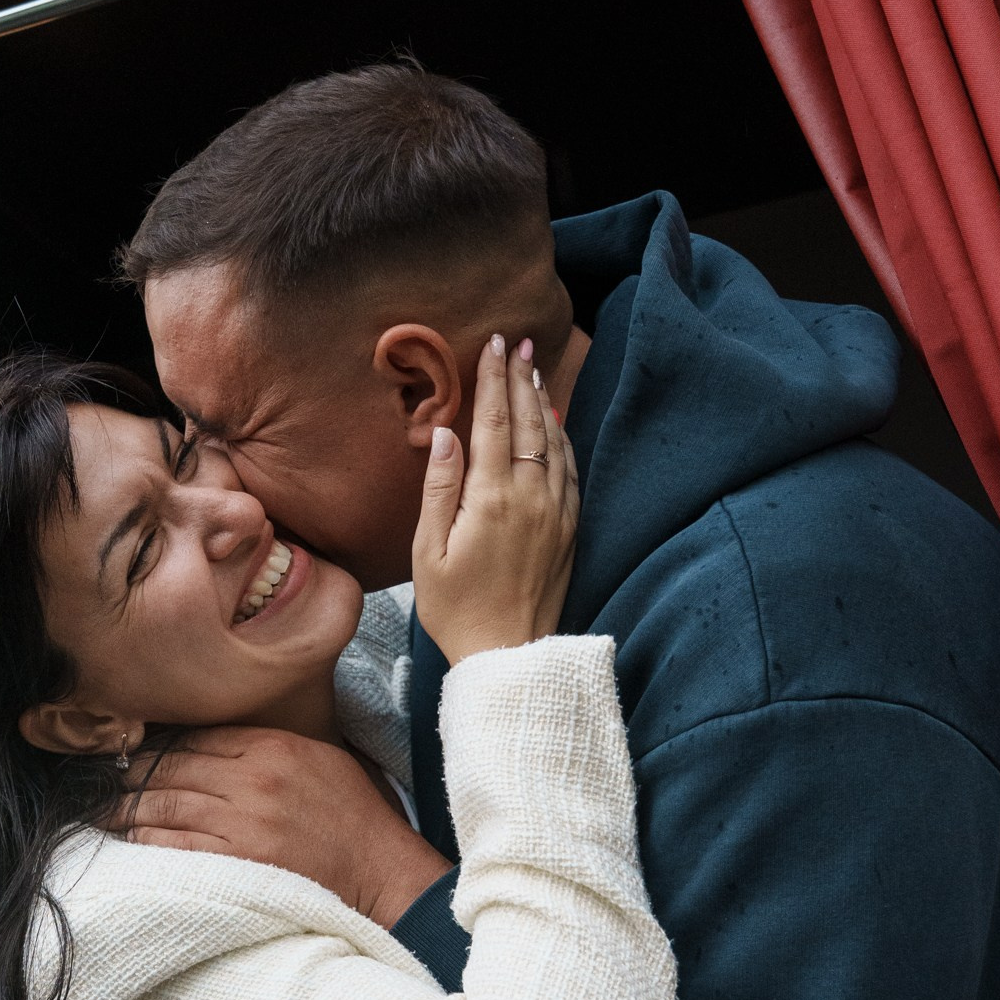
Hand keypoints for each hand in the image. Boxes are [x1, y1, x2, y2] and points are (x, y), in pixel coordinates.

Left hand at [124, 725, 453, 927]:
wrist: (385, 876)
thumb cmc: (357, 819)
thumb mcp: (321, 759)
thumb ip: (269, 747)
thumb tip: (218, 742)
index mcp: (273, 747)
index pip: (194, 738)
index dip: (155, 746)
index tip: (131, 753)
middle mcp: (253, 780)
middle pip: (170, 768)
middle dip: (129, 776)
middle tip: (101, 781)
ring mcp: (244, 824)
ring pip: (164, 806)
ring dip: (125, 810)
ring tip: (102, 811)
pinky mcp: (239, 864)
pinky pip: (173, 847)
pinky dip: (144, 842)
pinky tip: (128, 840)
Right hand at [412, 333, 578, 665]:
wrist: (508, 656)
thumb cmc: (456, 609)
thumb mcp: (429, 553)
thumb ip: (439, 490)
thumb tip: (445, 437)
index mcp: (491, 499)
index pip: (492, 422)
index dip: (493, 380)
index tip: (494, 345)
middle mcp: (530, 498)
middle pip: (526, 423)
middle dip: (520, 379)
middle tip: (518, 343)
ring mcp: (556, 512)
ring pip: (553, 441)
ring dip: (542, 402)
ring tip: (535, 371)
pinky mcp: (570, 530)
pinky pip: (570, 470)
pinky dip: (562, 439)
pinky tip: (554, 423)